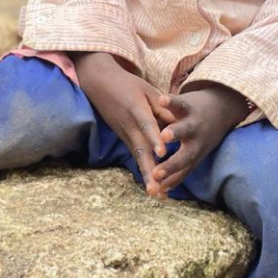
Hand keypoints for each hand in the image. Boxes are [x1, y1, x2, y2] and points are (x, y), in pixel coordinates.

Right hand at [71, 52, 174, 196]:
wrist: (99, 83)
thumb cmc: (126, 84)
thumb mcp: (146, 89)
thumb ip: (162, 106)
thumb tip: (178, 122)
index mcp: (136, 108)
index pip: (146, 124)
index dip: (154, 138)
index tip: (163, 152)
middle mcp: (129, 125)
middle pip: (140, 149)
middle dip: (149, 170)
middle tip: (157, 189)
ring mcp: (125, 134)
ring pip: (137, 157)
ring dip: (146, 175)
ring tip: (156, 194)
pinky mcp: (125, 138)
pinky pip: (136, 155)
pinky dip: (144, 170)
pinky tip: (153, 186)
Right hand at [151, 84, 249, 195]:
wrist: (221, 106)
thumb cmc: (199, 134)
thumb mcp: (193, 152)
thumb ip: (177, 167)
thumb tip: (162, 189)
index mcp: (194, 155)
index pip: (181, 171)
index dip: (170, 180)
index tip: (157, 190)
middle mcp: (195, 142)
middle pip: (184, 156)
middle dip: (171, 165)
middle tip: (156, 174)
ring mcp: (193, 123)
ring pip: (185, 129)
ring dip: (175, 133)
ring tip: (165, 135)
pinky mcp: (188, 105)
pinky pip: (179, 103)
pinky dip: (171, 101)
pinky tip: (161, 100)